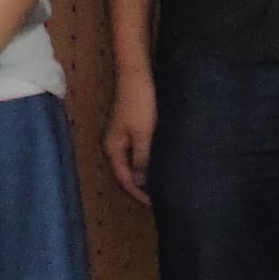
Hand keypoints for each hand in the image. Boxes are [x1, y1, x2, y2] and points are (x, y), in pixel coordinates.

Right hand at [101, 57, 156, 202]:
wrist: (137, 73)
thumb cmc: (140, 103)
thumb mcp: (143, 135)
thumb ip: (143, 161)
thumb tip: (143, 184)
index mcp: (113, 149)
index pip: (125, 180)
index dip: (141, 195)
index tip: (158, 206)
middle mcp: (115, 144)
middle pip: (128, 173)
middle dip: (144, 187)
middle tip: (163, 198)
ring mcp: (123, 135)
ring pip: (135, 162)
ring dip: (147, 173)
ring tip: (165, 184)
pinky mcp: (133, 126)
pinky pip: (140, 151)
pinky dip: (150, 160)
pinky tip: (163, 161)